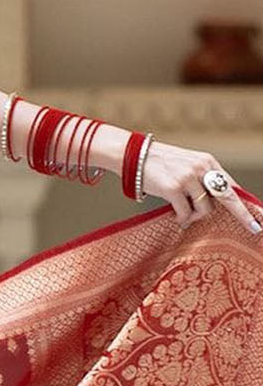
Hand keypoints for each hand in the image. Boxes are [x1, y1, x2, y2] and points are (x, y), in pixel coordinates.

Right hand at [141, 141, 260, 234]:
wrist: (135, 155)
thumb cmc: (161, 164)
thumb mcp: (187, 165)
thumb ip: (203, 180)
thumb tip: (217, 204)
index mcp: (208, 162)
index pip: (232, 185)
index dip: (245, 203)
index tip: (258, 218)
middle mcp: (201, 168)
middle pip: (228, 197)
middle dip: (243, 215)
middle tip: (255, 229)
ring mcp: (188, 177)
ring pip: (204, 209)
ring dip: (194, 216)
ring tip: (183, 214)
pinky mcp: (173, 188)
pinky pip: (185, 213)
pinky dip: (182, 218)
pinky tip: (176, 217)